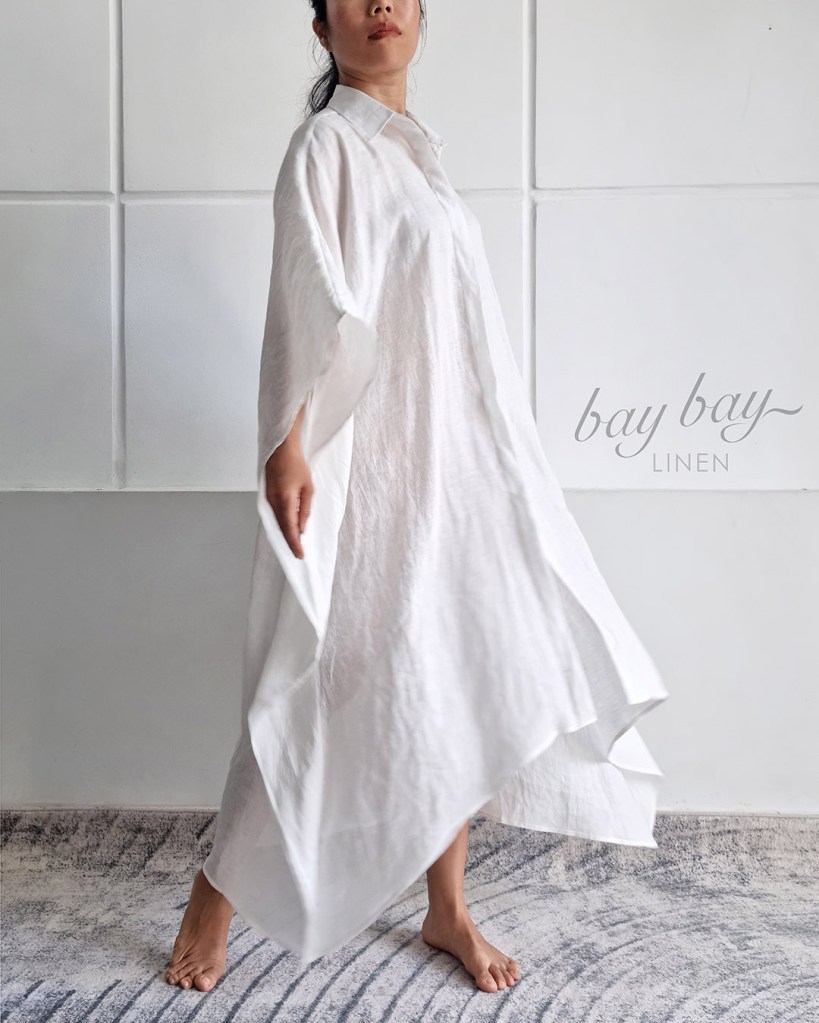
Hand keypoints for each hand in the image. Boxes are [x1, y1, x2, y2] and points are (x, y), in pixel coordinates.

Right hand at [265, 443, 312, 559]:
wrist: (280, 449)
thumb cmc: (296, 465)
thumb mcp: (308, 488)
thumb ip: (305, 509)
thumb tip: (302, 528)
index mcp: (285, 500)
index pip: (290, 529)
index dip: (295, 544)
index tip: (300, 555)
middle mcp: (273, 502)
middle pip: (281, 528)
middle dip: (290, 542)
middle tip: (298, 554)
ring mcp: (268, 499)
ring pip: (277, 522)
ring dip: (285, 534)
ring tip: (295, 544)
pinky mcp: (267, 496)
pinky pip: (274, 515)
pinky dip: (281, 524)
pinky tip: (288, 529)